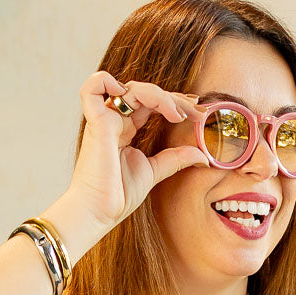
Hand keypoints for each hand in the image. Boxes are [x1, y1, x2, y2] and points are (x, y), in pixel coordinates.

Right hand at [67, 71, 209, 231]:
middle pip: (146, 94)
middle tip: (196, 112)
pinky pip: (92, 88)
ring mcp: (104, 120)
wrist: (98, 213)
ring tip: (177, 114)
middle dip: (175, 99)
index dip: (175, 103)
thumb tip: (203, 156)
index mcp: (125, 129)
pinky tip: (131, 95)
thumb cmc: (117, 196)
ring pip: (132, 88)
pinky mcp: (96, 123)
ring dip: (159, 95)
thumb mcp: (155, 172)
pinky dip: (106, 81)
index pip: (152, 104)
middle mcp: (114, 121)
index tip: (198, 113)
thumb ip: (176, 159)